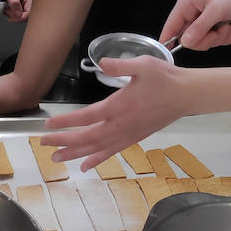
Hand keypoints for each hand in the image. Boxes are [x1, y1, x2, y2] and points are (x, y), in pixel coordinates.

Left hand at [0, 0, 34, 21]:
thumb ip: (13, 2)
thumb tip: (18, 14)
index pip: (29, 12)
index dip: (20, 17)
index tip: (11, 18)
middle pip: (28, 14)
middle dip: (16, 16)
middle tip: (8, 11)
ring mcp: (28, 0)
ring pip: (24, 14)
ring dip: (14, 14)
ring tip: (7, 8)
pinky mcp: (24, 2)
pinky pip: (21, 11)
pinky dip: (14, 12)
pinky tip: (9, 7)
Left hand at [42, 59, 230, 170]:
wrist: (187, 95)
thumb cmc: (165, 78)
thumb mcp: (143, 64)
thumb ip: (121, 65)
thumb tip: (102, 63)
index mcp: (120, 106)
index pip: (87, 117)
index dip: (67, 121)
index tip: (49, 124)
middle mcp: (121, 124)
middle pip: (87, 137)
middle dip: (64, 141)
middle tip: (43, 144)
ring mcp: (128, 134)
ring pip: (97, 148)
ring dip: (75, 153)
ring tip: (56, 158)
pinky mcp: (135, 138)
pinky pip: (112, 152)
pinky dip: (97, 160)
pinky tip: (85, 166)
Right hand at [159, 0, 230, 50]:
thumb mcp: (217, 11)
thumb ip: (199, 28)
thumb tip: (184, 42)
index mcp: (187, 2)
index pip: (171, 25)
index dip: (169, 41)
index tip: (172, 55)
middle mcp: (193, 9)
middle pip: (188, 37)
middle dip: (205, 39)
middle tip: (217, 33)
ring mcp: (204, 17)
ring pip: (202, 40)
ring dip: (217, 38)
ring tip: (227, 27)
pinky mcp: (215, 23)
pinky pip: (213, 38)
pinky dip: (223, 36)